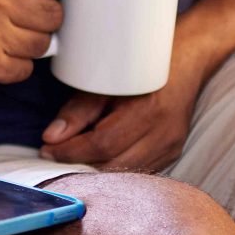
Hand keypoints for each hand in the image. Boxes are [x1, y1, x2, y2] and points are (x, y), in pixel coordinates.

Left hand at [40, 67, 201, 171]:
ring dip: (95, 171)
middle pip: (114, 164)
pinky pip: (137, 170)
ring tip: (71, 158)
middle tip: (54, 156)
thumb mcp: (108, 78)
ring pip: (125, 173)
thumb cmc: (143, 64)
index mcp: (149, 112)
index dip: (70, 151)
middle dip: (79, 164)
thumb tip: (51, 137)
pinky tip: (96, 160)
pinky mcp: (172, 154)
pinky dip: (114, 168)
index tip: (46, 149)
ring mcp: (171, 148)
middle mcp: (164, 135)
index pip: (103, 144)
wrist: (187, 61)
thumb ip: (79, 109)